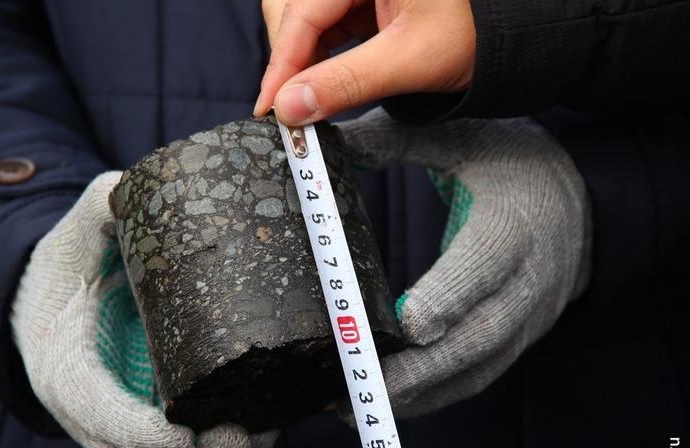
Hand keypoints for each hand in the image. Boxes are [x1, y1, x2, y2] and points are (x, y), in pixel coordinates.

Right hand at [10, 172, 276, 447]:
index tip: (189, 428)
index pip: (99, 418)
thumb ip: (99, 208)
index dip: (143, 433)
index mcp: (67, 371)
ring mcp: (123, 437)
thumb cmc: (64, 274)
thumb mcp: (72, 238)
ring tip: (267, 433)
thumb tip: (132, 182)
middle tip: (247, 433)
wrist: (51, 310)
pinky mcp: (152, 439)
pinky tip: (262, 433)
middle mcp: (93, 419)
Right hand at [255, 0, 475, 124]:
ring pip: (301, 18)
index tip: (269, 108)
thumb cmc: (473, 34)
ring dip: (298, 61)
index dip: (282, 63)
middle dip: (287, 58)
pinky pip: (321, 26)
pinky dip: (315, 58)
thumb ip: (347, 83)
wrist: (508, 34)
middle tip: (289, 107)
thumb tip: (291, 108)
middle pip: (292, 8)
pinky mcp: (359, 0)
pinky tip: (321, 83)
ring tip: (308, 98)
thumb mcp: (410, 61)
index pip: (303, 12)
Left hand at [336, 109, 591, 417]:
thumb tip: (328, 139)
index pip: (479, 268)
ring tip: (353, 410)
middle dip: (416, 370)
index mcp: (512, 225)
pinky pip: (477, 376)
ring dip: (416, 395)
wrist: (579, 201)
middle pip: (475, 337)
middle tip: (357, 388)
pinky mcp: (518, 338)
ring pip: (473, 369)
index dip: (444, 300)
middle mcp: (527, 281)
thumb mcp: (462, 138)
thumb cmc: (511, 163)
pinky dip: (433, 395)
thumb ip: (397, 141)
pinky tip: (389, 403)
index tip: (402, 327)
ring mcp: (527, 317)